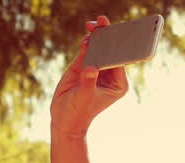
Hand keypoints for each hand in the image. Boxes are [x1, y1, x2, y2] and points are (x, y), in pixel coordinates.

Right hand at [50, 16, 129, 141]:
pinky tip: (86, 36)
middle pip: (111, 51)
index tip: (116, 36)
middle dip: (108, 37)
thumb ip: (88, 81)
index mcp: (118, 84)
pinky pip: (88, 49)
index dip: (118, 47)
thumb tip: (91, 68)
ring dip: (96, 36)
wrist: (64, 116)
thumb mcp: (84, 97)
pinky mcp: (84, 64)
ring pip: (99, 47)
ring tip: (93, 26)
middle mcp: (110, 74)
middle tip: (104, 24)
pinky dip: (87, 42)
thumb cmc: (78, 111)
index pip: (120, 61)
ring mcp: (97, 68)